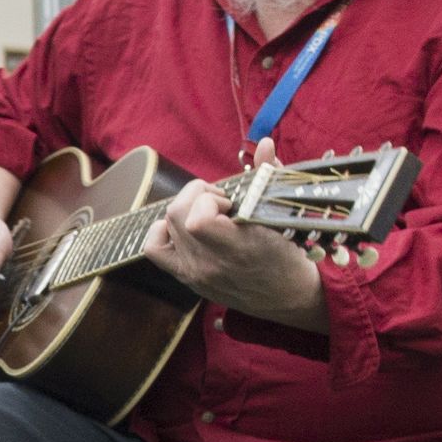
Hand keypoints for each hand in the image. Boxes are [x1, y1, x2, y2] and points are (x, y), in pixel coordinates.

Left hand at [143, 185, 327, 330]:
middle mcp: (210, 263)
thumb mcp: (281, 215)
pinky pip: (154, 248)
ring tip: (210, 213)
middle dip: (197, 195)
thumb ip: (269, 176)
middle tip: (221, 201)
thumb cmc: (287, 253)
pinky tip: (185, 227)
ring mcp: (195, 272)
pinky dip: (162, 230)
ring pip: (167, 223)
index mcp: (237, 248)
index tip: (230, 202)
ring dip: (186, 208)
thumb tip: (264, 143)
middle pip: (176, 212)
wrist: (285, 297)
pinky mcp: (185, 276)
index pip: (198, 218)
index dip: (209, 198)